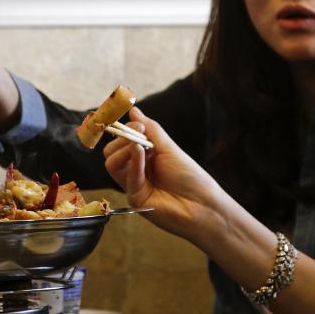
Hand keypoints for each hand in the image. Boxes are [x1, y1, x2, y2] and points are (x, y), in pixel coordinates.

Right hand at [103, 107, 225, 240]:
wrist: (203, 204)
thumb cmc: (190, 176)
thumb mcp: (169, 148)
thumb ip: (150, 129)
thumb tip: (134, 110)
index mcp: (144, 156)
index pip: (122, 139)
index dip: (125, 128)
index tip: (136, 122)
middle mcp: (136, 169)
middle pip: (111, 151)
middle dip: (121, 138)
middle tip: (136, 133)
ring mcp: (133, 184)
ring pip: (111, 163)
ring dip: (123, 149)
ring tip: (137, 145)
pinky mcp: (134, 198)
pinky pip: (126, 177)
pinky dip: (133, 162)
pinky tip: (141, 153)